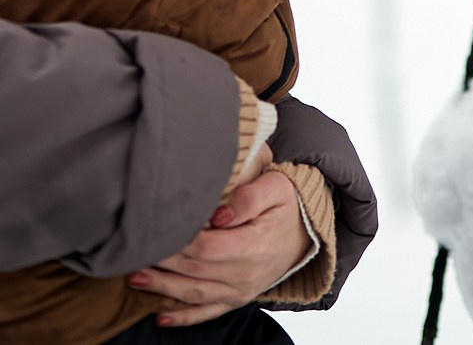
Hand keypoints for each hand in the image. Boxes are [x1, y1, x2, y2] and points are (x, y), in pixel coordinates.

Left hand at [127, 168, 309, 327]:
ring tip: (135, 278)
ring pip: (194, 294)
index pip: (206, 247)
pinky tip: (160, 316)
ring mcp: (240, 290)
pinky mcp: (237, 298)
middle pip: (194, 270)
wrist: (307, 230)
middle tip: (133, 252)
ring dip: (162, 288)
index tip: (155, 228)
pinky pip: (207, 313)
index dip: (179, 240)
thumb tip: (218, 213)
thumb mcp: (276, 187)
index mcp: (254, 245)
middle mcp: (245, 274)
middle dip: (161, 263)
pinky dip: (183, 318)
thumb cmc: (288, 203)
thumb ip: (247, 196)